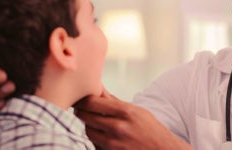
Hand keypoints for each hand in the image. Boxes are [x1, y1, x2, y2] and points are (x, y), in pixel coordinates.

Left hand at [74, 89, 191, 149]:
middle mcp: (118, 127)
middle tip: (81, 110)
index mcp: (125, 111)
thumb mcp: (136, 111)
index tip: (80, 99)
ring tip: (94, 123)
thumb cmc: (151, 130)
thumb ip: (114, 101)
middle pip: (86, 116)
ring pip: (88, 131)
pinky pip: (94, 145)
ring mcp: (114, 144)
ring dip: (88, 126)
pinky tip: (102, 137)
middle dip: (81, 112)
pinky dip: (95, 140)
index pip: (92, 102)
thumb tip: (98, 88)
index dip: (83, 100)